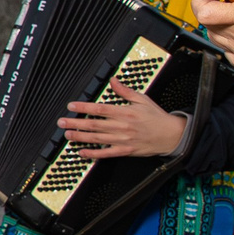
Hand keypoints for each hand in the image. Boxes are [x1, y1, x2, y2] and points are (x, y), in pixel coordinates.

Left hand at [57, 85, 187, 157]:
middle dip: (76, 122)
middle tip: (62, 121)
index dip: (84, 107)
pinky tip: (81, 152)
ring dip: (81, 137)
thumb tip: (113, 80)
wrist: (171, 135)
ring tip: (67, 134)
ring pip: (97, 139)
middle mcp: (122, 127)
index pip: (100, 109)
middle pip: (95, 124)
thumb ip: (125, 91)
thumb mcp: (142, 99)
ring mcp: (123, 140)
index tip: (71, 106)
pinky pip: (106, 154)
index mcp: (125, 112)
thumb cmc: (156, 117)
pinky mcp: (125, 151)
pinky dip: (93, 154)